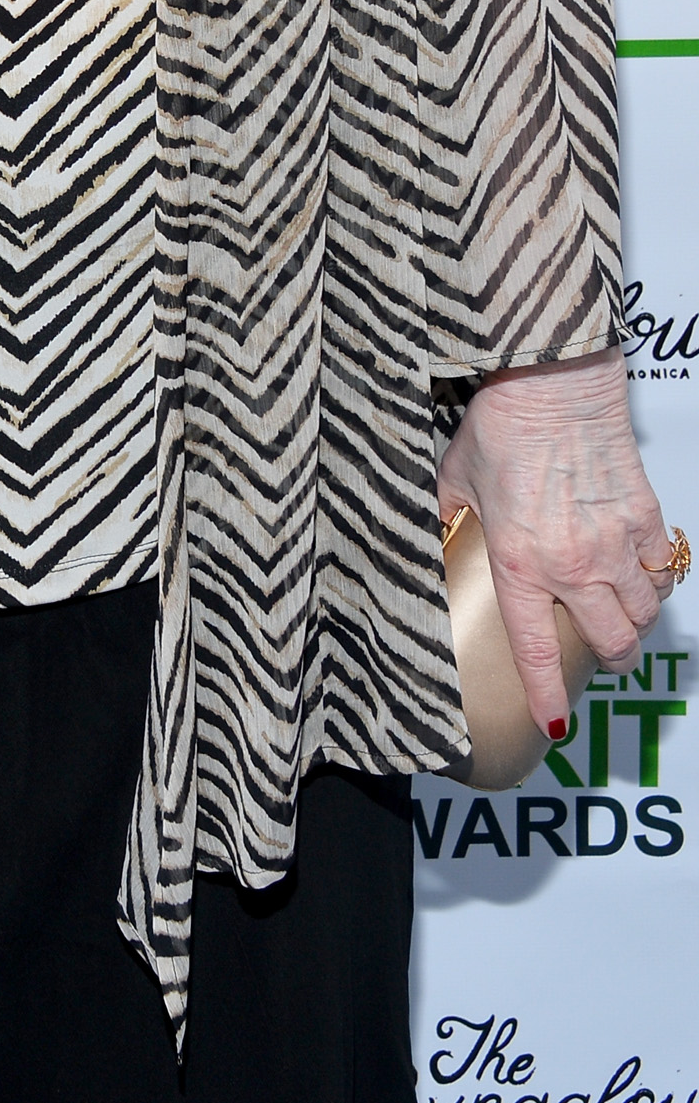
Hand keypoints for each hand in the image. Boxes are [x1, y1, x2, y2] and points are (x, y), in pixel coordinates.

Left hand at [437, 348, 673, 734]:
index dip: (546, 694)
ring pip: (644, 613)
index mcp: (519, 562)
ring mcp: (615, 542)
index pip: (535, 649)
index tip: (554, 721)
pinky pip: (663, 569)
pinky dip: (656, 580)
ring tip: (621, 616)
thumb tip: (439, 536)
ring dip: (635, 623)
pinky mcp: (644, 515)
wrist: (551, 380)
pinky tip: (641, 573)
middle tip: (600, 654)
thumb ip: (451, 519)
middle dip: (610, 660)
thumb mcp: (454, 480)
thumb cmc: (499, 425)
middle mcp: (573, 563)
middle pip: (612, 643)